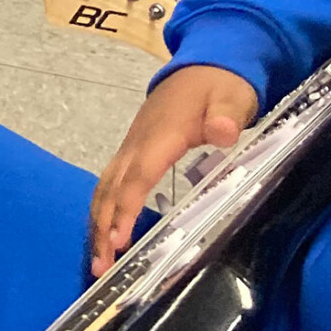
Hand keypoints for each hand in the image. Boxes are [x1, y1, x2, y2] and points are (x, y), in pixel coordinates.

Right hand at [87, 65, 259, 276]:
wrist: (205, 63)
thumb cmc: (219, 85)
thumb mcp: (231, 96)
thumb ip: (226, 114)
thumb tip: (221, 132)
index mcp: (161, 134)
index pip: (138, 176)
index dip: (127, 208)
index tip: (118, 239)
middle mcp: (137, 143)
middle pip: (111, 188)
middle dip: (102, 227)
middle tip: (100, 267)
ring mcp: (131, 146)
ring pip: (106, 187)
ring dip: (98, 223)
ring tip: (99, 260)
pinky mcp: (133, 150)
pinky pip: (111, 184)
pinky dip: (104, 210)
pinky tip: (107, 232)